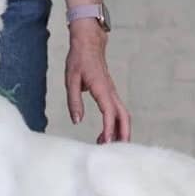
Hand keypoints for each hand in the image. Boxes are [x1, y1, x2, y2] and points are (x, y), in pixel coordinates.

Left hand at [65, 19, 130, 142]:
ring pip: (123, 115)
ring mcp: (112, 92)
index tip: (105, 143)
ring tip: (109, 145)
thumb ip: (74, 101)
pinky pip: (117, 111)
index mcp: (102, 89)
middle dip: (122, 135)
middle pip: (123, 117)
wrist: (89, 43)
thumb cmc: (79, 60)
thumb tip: (76, 120)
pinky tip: (107, 133)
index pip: (109, 113)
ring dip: (120, 131)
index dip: (109, 129)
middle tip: (115, 152)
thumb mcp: (71, 80)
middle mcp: (111, 92)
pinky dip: (116, 124)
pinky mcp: (110, 93)